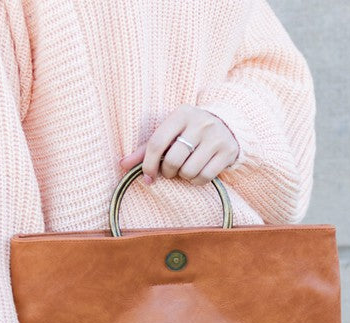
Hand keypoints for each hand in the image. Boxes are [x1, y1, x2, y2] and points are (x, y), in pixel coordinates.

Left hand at [119, 103, 239, 185]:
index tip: (148, 176)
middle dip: (168, 172)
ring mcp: (215, 137)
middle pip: (173, 160)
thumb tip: (122, 165)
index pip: (157, 143)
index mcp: (181, 114)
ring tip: (186, 168)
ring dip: (183, 176)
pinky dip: (197, 181)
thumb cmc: (189, 132)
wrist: (227, 125)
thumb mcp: (170, 133)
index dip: (148, 164)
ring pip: (189, 171)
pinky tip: (197, 173)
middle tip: (171, 171)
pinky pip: (205, 177)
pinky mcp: (227, 151)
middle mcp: (199, 123)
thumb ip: (146, 149)